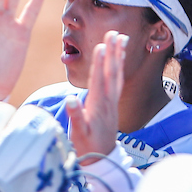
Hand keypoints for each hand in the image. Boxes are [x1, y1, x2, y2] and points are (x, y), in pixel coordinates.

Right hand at [66, 30, 126, 162]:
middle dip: (113, 52)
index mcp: (98, 105)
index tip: (101, 45)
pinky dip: (119, 67)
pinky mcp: (112, 103)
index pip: (99, 79)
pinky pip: (118, 80)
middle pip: (111, 72)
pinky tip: (119, 58)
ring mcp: (112, 101)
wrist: (102, 158)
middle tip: (115, 32)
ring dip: (118, 55)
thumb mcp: (78, 134)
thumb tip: (71, 99)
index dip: (100, 62)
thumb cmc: (87, 146)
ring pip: (117, 74)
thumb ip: (76, 116)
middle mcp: (108, 100)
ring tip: (121, 38)